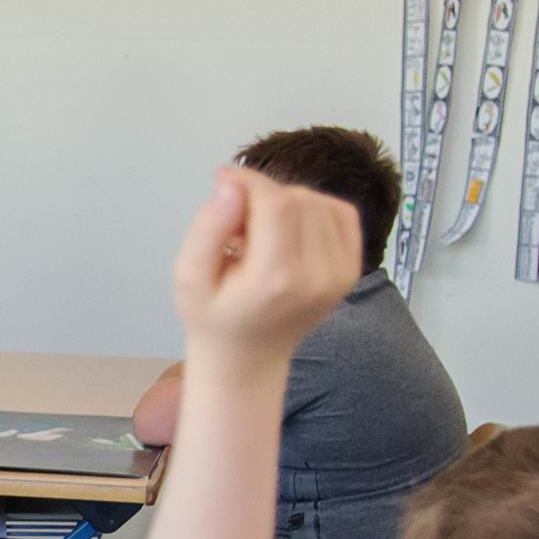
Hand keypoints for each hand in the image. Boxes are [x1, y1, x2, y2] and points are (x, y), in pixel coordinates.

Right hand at [174, 168, 361, 367]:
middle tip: (236, 221)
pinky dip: (314, 208)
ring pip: (318, 202)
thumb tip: (230, 184)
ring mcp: (340, 273)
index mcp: (276, 279)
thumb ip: (207, 229)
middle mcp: (318, 275)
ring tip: (259, 230)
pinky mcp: (351, 269)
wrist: (249, 356)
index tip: (222, 181)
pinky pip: (341, 213)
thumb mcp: (188, 277)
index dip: (248, 181)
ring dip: (286, 201)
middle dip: (263, 194)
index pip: (275, 203)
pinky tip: (289, 228)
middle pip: (297, 199)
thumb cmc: (213, 316)